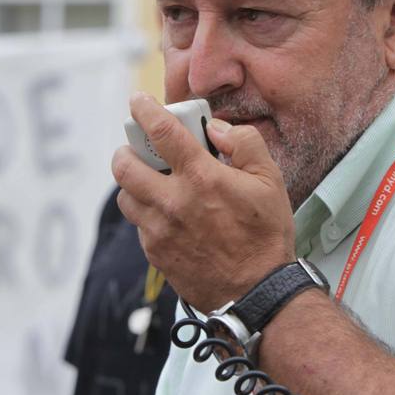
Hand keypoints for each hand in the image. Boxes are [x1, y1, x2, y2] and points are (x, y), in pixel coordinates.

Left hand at [111, 93, 294, 310]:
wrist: (257, 292)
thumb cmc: (265, 237)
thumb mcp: (270, 181)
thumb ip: (244, 144)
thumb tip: (215, 128)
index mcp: (202, 178)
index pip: (161, 132)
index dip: (144, 110)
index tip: (138, 102)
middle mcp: (173, 202)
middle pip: (124, 165)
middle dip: (127, 151)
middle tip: (140, 150)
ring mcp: (160, 230)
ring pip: (125, 196)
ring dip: (134, 185)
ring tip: (153, 184)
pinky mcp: (156, 253)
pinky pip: (139, 225)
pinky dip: (147, 214)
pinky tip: (168, 215)